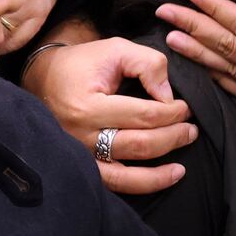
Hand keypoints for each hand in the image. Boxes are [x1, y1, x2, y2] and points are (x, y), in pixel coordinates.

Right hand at [24, 36, 196, 195]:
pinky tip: (164, 179)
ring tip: (183, 165)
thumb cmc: (82, 64)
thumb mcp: (115, 49)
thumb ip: (147, 63)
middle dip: (173, 137)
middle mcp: (82, 136)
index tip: (185, 106)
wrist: (44, 80)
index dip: (172, 112)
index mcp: (88, 105)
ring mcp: (81, 156)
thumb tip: (168, 95)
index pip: (144, 115)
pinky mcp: (83, 167)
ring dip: (161, 172)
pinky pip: (115, 185)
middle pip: (140, 145)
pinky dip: (142, 185)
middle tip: (191, 129)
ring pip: (128, 175)